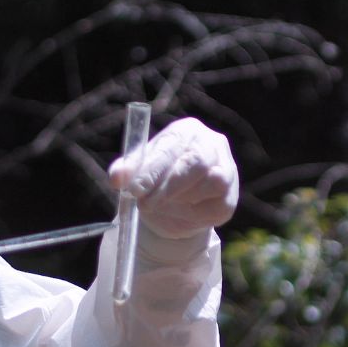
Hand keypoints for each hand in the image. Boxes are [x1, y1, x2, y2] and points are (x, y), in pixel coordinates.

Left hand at [109, 117, 238, 240]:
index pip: (172, 147)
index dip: (153, 169)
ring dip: (178, 201)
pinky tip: (179, 213)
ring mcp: (227, 170)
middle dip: (168, 187)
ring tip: (160, 206)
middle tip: (144, 205)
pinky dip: (193, 215)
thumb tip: (117, 178)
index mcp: (186, 131)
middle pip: (197, 163)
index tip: (135, 188)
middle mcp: (212, 145)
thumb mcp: (139, 171)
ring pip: (209, 185)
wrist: (177, 204)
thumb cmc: (157, 178)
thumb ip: (127, 171)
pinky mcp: (230, 199)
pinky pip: (215, 208)